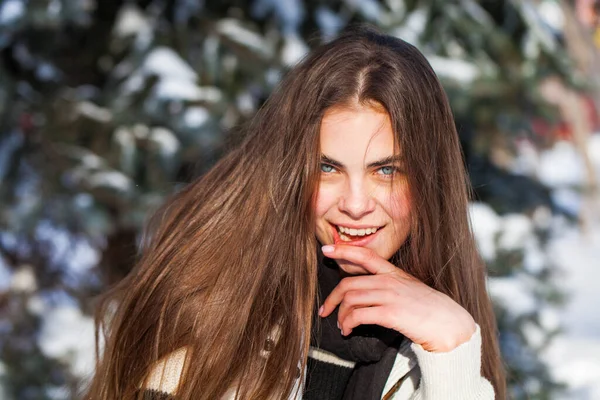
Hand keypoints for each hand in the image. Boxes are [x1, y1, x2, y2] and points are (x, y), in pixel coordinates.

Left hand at [319, 244, 476, 352]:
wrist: (450, 325)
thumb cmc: (430, 310)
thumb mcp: (409, 289)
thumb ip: (389, 286)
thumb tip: (367, 293)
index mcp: (393, 273)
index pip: (365, 255)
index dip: (343, 250)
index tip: (326, 250)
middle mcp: (389, 281)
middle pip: (348, 284)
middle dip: (332, 298)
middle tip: (325, 311)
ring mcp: (390, 296)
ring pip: (350, 300)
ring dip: (340, 315)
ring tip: (342, 327)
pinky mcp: (391, 313)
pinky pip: (358, 315)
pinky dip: (348, 324)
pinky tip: (349, 331)